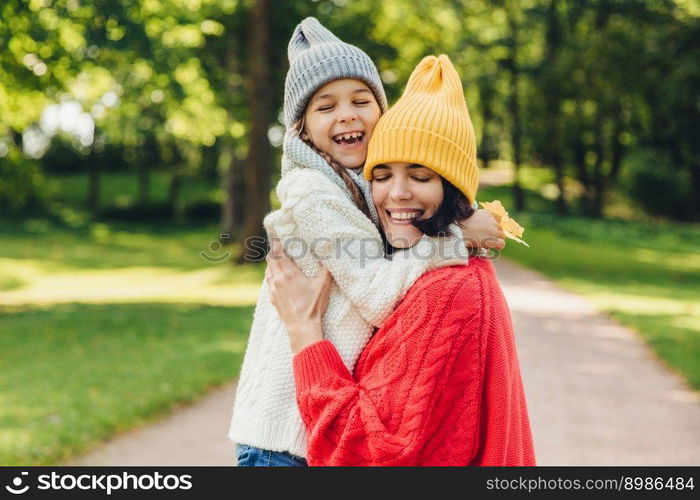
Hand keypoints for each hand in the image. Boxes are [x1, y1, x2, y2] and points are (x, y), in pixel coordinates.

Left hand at [266, 237, 332, 354]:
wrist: (302, 327)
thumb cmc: (313, 306)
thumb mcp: (323, 285)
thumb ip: (326, 269)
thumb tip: (331, 256)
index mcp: (288, 274)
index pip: (277, 253)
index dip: (276, 243)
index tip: (276, 236)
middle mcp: (277, 280)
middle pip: (270, 260)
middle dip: (274, 252)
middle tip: (279, 246)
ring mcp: (273, 290)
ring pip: (268, 272)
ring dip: (273, 265)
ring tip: (280, 262)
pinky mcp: (273, 299)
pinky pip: (269, 283)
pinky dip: (273, 277)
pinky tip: (280, 279)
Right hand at [458, 209, 505, 248]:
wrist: (458, 232)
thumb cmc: (460, 226)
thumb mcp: (470, 216)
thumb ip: (478, 218)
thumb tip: (480, 227)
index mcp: (487, 213)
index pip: (498, 218)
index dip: (495, 225)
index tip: (490, 229)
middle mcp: (492, 220)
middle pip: (499, 227)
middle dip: (495, 233)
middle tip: (488, 238)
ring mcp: (493, 229)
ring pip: (502, 235)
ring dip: (497, 239)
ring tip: (490, 243)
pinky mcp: (493, 239)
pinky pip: (501, 243)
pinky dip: (499, 246)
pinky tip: (496, 248)